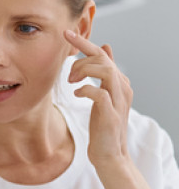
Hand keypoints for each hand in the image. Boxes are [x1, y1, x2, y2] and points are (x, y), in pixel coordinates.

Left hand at [65, 29, 133, 168]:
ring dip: (83, 72)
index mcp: (119, 81)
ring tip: (72, 82)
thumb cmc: (103, 127)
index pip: (102, 54)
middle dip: (81, 60)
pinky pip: (99, 93)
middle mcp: (122, 87)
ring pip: (104, 70)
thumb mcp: (103, 96)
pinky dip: (85, 89)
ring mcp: (118, 100)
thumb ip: (103, 74)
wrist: (110, 155)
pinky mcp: (111, 113)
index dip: (84, 42)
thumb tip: (105, 46)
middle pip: (102, 59)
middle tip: (68, 75)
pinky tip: (77, 94)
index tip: (66, 33)